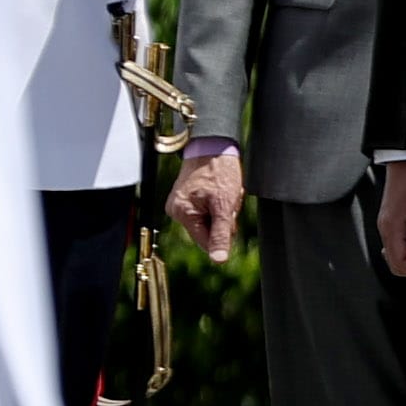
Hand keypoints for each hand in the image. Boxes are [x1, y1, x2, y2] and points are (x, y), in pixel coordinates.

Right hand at [168, 142, 248, 261]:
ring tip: (225, 192)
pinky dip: (217, 203)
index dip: (224, 232)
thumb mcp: (225, 206)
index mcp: (182, 214)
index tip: (229, 212)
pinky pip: (206, 210)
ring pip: (209, 220)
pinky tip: (220, 190)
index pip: (206, 242)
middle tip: (229, 199)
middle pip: (208, 230)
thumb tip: (218, 261)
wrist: (214, 145)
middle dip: (223, 219)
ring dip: (222, 210)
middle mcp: (176, 210)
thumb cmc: (219, 171)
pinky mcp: (186, 198)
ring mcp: (180, 203)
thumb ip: (221, 234)